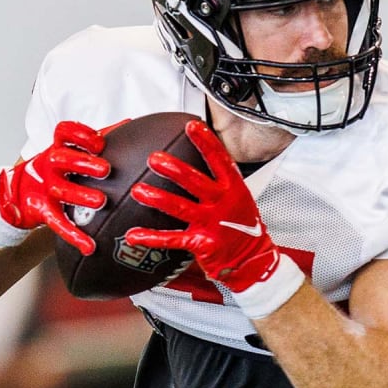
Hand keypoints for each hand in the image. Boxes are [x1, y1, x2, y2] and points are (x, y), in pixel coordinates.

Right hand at [0, 121, 110, 253]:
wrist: (16, 193)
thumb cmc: (54, 169)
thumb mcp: (70, 151)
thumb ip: (96, 140)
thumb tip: (129, 124)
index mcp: (58, 147)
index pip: (64, 132)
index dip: (80, 134)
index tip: (99, 141)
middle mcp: (49, 165)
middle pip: (61, 158)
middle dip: (83, 162)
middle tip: (105, 170)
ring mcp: (44, 188)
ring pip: (60, 190)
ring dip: (80, 196)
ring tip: (100, 201)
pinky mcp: (41, 210)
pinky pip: (58, 223)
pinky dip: (74, 236)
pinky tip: (90, 246)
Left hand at [125, 120, 303, 317]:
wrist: (253, 261)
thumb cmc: (242, 227)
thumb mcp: (240, 199)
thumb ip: (221, 181)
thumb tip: (204, 158)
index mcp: (233, 189)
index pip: (220, 160)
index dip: (206, 142)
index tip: (192, 126)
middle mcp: (223, 204)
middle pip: (196, 181)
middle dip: (174, 169)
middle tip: (154, 158)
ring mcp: (212, 224)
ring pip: (181, 208)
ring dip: (158, 199)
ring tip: (138, 190)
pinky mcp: (202, 244)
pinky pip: (172, 239)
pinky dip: (151, 237)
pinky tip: (134, 234)